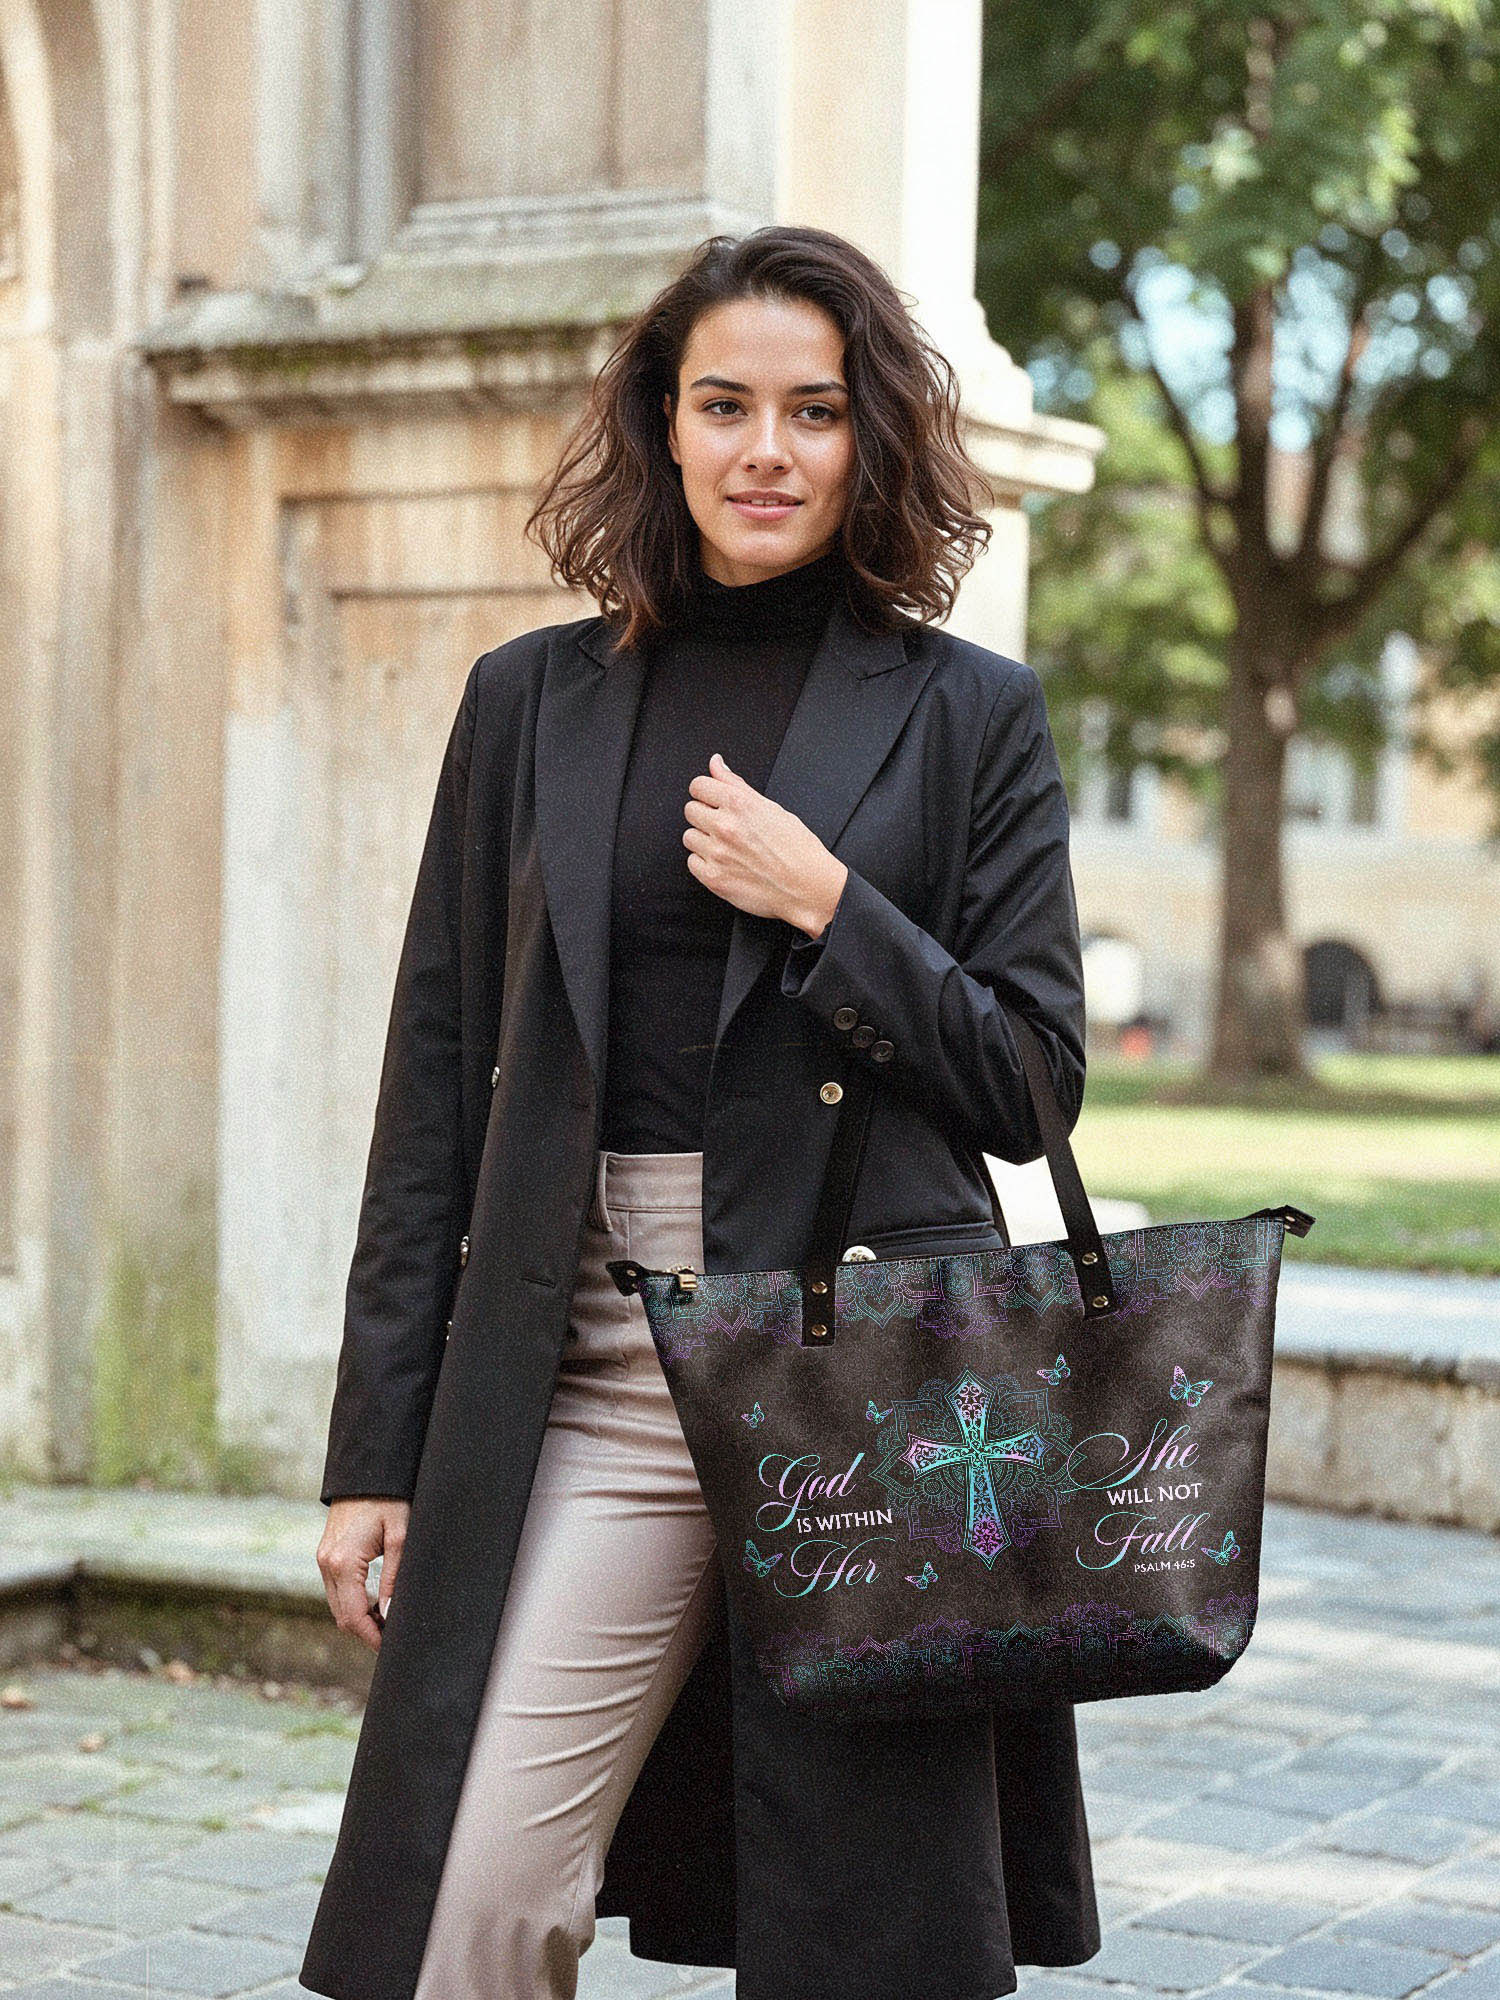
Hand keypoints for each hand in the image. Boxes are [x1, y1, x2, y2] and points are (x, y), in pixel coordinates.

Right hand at [317, 1497, 409, 1651]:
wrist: (366, 1472)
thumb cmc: (388, 1500)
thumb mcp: (400, 1537)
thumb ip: (394, 1579)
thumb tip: (389, 1615)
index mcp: (343, 1562)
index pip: (353, 1616)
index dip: (372, 1637)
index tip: (391, 1647)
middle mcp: (326, 1564)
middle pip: (342, 1616)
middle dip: (366, 1632)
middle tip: (393, 1637)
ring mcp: (323, 1559)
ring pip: (338, 1605)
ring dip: (360, 1618)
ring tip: (388, 1621)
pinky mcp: (326, 1555)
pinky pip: (337, 1590)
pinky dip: (353, 1602)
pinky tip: (375, 1603)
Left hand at [683, 753, 847, 937]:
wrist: (808, 887)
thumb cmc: (797, 848)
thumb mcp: (770, 807)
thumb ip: (735, 784)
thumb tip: (716, 763)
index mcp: (739, 804)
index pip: (698, 786)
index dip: (706, 792)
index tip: (712, 800)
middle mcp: (725, 826)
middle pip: (690, 810)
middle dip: (705, 816)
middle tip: (726, 827)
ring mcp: (717, 853)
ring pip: (689, 837)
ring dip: (704, 840)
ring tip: (728, 847)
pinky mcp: (714, 878)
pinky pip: (692, 862)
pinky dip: (705, 863)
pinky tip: (725, 863)